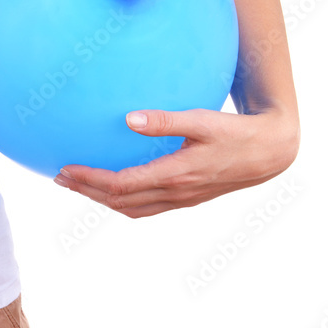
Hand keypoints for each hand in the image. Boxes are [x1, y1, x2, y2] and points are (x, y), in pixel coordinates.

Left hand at [53, 108, 299, 217]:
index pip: (121, 185)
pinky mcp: (185, 198)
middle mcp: (174, 193)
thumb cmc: (235, 132)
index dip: (90, 180)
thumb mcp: (203, 120)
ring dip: (101, 199)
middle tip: (59, 177)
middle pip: (119, 201)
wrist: (268, 154)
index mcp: (175, 175)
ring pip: (131, 208)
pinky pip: (145, 207)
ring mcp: (180, 199)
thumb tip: (128, 118)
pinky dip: (122, 201)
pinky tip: (112, 186)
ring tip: (77, 184)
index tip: (65, 169)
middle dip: (86, 191)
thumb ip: (166, 120)